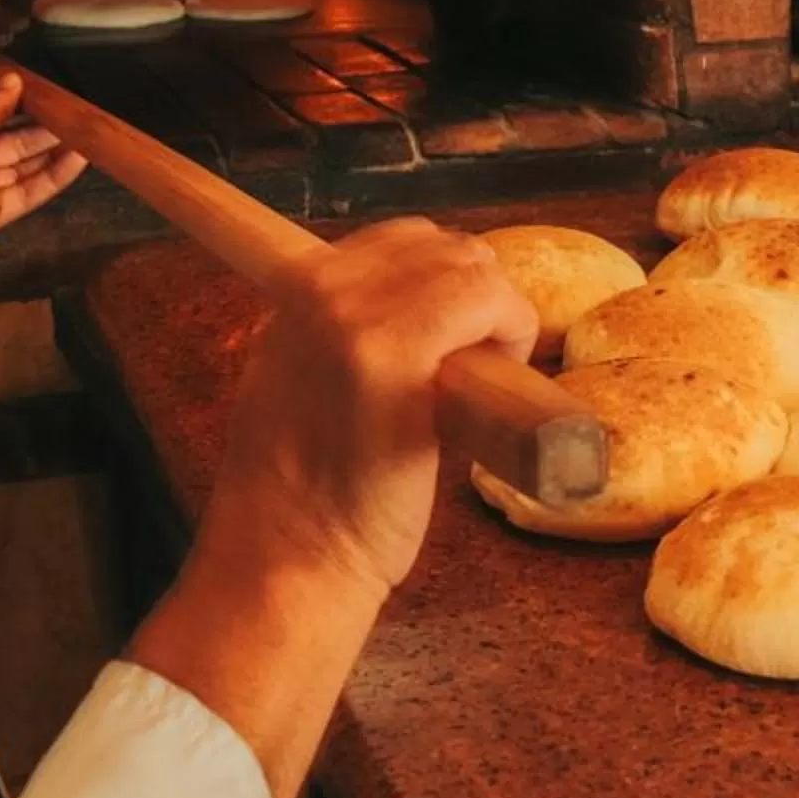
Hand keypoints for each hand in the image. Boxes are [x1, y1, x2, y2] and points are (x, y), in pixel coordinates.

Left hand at [0, 76, 87, 290]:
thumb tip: (16, 81)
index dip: (24, 109)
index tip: (54, 99)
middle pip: (14, 145)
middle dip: (45, 131)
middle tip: (79, 116)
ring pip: (25, 170)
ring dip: (55, 153)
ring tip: (89, 135)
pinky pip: (28, 195)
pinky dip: (53, 178)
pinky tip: (79, 160)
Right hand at [205, 220, 538, 598]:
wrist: (287, 558)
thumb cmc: (300, 490)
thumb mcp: (293, 376)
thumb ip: (338, 328)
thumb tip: (406, 305)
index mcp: (296, 290)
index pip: (400, 239)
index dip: (443, 280)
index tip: (454, 333)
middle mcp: (323, 290)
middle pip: (444, 247)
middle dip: (476, 295)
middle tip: (475, 363)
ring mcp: (359, 319)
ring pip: (472, 267)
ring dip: (497, 314)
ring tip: (480, 379)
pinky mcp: (401, 359)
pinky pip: (487, 303)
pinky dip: (511, 330)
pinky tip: (497, 379)